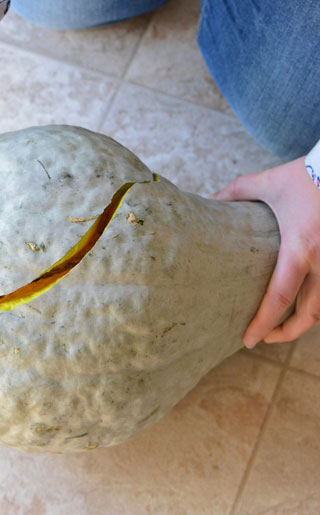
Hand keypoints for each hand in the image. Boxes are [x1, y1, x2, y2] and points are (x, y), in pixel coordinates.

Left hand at [212, 156, 319, 346]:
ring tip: (282, 324)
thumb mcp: (267, 183)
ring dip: (305, 320)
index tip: (248, 340)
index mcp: (300, 248)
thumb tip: (206, 200)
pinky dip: (318, 303)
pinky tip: (302, 302)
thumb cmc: (306, 174)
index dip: (263, 323)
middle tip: (263, 338)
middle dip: (286, 332)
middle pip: (310, 314)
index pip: (280, 297)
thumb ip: (235, 193)